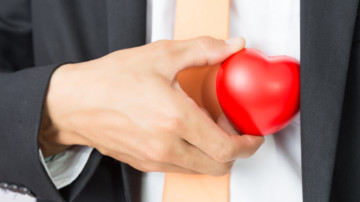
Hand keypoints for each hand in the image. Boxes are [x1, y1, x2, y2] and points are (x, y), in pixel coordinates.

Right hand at [39, 36, 263, 175]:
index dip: (248, 145)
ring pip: (200, 170)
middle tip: (235, 132)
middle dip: (236, 152)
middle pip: (218, 165)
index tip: (253, 137)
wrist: (75, 102)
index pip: (226, 148)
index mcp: (175, 118)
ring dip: (214, 155)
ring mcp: (154, 158)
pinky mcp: (144, 163)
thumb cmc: (111, 80)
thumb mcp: (161, 55)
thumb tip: (231, 46)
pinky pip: (180, 168)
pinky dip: (193, 157)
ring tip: (209, 131)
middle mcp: (166, 145)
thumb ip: (203, 50)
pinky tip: (187, 135)